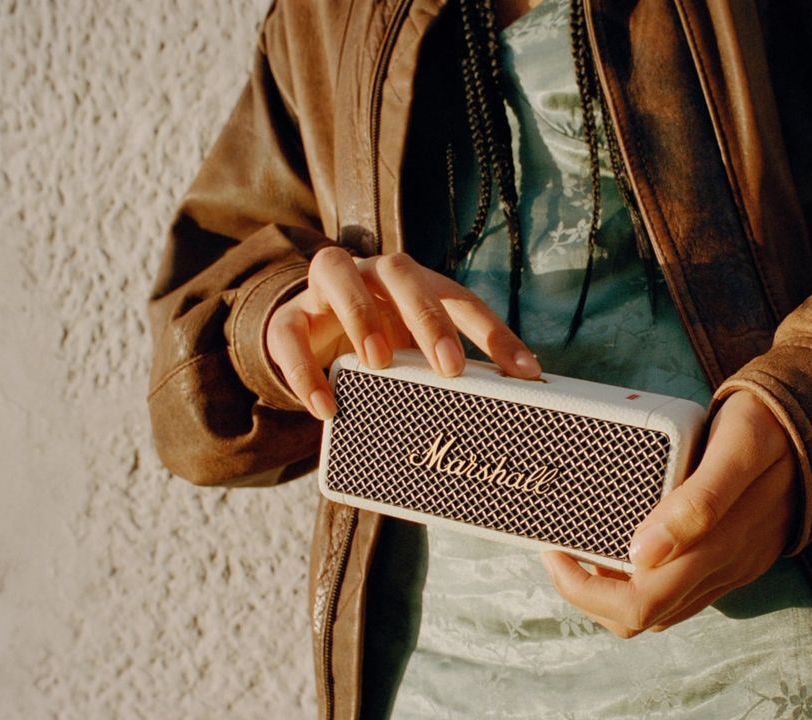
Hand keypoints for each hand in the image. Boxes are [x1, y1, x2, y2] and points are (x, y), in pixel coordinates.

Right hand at [266, 247, 540, 419]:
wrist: (309, 334)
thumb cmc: (380, 338)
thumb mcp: (418, 350)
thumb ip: (453, 365)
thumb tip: (516, 396)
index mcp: (416, 282)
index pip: (460, 298)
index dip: (493, 334)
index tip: (525, 374)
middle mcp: (372, 273)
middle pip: (401, 272)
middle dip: (427, 317)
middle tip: (449, 366)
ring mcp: (326, 290)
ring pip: (337, 274)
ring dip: (361, 316)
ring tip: (378, 362)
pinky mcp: (287, 319)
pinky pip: (287, 334)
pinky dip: (304, 371)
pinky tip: (325, 406)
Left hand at [541, 390, 798, 637]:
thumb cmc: (773, 425)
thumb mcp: (737, 446)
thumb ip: (697, 501)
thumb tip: (640, 552)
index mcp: (719, 545)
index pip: (641, 602)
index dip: (586, 589)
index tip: (555, 549)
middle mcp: (725, 567)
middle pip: (642, 616)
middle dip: (587, 594)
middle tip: (556, 552)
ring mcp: (730, 568)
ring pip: (660, 612)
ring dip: (611, 594)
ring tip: (580, 553)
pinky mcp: (732, 559)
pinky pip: (679, 594)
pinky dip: (639, 584)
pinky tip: (620, 552)